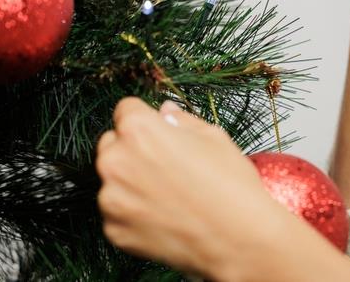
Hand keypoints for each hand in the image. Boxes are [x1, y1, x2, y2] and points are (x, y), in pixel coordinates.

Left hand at [96, 98, 281, 278]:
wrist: (238, 240)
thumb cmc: (230, 185)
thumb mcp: (213, 137)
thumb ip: (181, 121)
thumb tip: (165, 112)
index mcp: (138, 130)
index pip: (125, 110)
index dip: (145, 120)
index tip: (157, 132)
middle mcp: (115, 162)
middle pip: (112, 145)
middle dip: (132, 150)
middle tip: (164, 166)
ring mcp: (111, 199)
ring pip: (112, 181)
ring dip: (130, 184)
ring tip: (166, 196)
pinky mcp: (113, 230)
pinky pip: (116, 213)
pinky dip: (133, 214)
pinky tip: (163, 217)